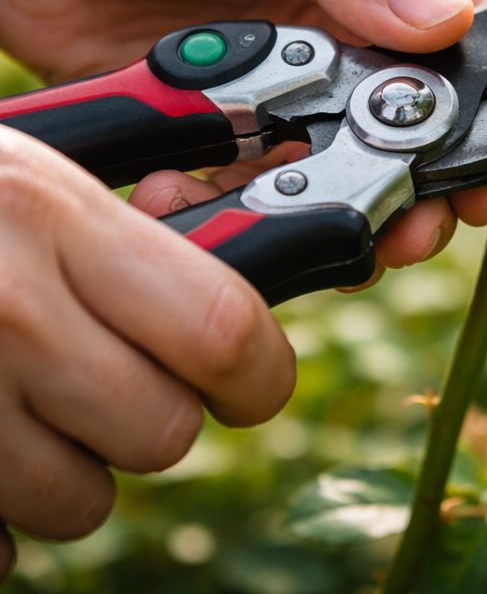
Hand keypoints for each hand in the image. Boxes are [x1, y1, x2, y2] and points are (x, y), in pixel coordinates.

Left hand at [0, 0, 486, 269]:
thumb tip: (447, 22)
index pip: (483, 2)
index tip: (485, 150)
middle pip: (442, 94)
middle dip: (437, 163)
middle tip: (427, 223)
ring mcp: (327, 58)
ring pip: (378, 147)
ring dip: (367, 198)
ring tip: (348, 238)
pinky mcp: (272, 110)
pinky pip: (299, 171)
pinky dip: (276, 203)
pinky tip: (226, 204)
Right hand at [0, 126, 295, 578]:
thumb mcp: (27, 171)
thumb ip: (126, 230)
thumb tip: (221, 278)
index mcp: (54, 220)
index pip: (225, 329)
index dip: (261, 371)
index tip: (255, 380)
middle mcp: (7, 313)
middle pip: (164, 432)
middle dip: (160, 417)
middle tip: (120, 378)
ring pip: (82, 501)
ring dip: (73, 467)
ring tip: (23, 400)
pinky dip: (0, 513)